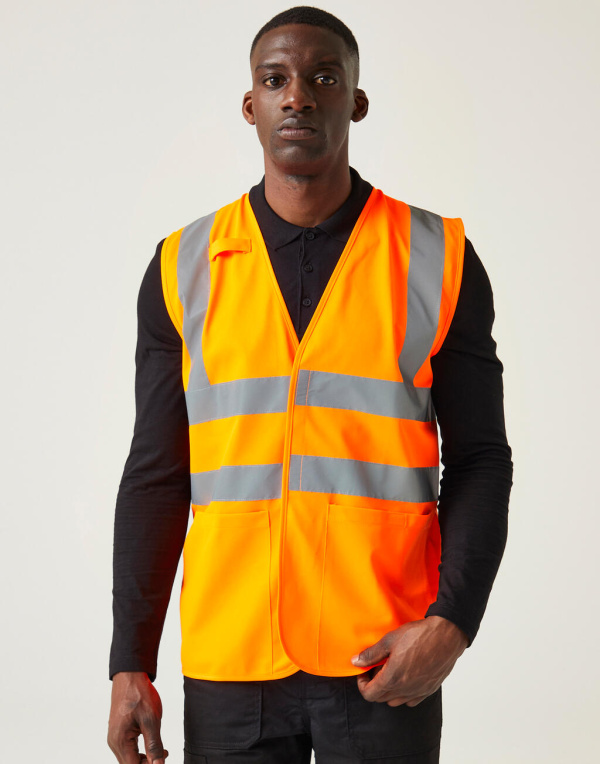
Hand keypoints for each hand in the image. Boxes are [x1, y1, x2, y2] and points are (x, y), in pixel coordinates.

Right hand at [107, 671, 168, 762]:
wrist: (130, 676)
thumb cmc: (138, 693)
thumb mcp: (151, 720)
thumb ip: (154, 745)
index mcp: (120, 741)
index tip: (162, 760)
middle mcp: (114, 742)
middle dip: (148, 763)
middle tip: (165, 754)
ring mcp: (115, 737)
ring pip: (129, 758)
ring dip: (145, 758)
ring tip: (162, 751)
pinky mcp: (118, 732)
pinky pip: (129, 748)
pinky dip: (141, 750)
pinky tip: (152, 742)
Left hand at [349, 616, 468, 706]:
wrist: (446, 635)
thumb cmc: (419, 635)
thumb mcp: (390, 640)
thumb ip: (371, 654)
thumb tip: (356, 662)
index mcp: (393, 678)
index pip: (369, 694)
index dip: (362, 684)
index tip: (364, 671)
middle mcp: (405, 690)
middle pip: (381, 699)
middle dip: (374, 685)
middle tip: (376, 667)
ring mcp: (418, 692)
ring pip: (395, 701)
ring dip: (388, 690)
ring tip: (390, 671)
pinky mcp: (429, 690)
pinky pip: (411, 700)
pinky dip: (404, 693)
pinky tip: (405, 676)